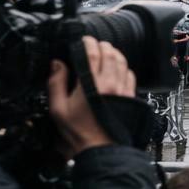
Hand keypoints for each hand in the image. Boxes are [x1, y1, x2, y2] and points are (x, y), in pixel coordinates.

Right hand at [48, 36, 136, 156]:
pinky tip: (119, 69)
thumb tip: (57, 64)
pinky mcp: (131, 98)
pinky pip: (131, 76)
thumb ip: (56, 83)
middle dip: (102, 46)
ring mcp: (123, 90)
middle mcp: (110, 84)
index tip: (84, 40)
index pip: (92, 54)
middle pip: (110, 54)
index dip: (88, 43)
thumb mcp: (58, 109)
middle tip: (95, 44)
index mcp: (91, 84)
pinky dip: (125, 68)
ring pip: (122, 63)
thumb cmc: (79, 131)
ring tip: (107, 52)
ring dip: (115, 54)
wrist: (102, 149)